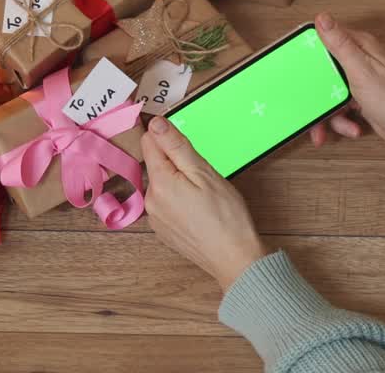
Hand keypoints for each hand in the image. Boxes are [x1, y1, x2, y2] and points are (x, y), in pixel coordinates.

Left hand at [142, 117, 266, 290]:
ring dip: (178, 182)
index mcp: (160, 183)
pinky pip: (166, 204)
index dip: (167, 136)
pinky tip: (199, 210)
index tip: (185, 143)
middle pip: (156, 165)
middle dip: (177, 163)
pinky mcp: (163, 231)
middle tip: (204, 175)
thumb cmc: (226, 217)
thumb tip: (156, 124)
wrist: (234, 259)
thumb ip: (177, 147)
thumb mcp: (206, 174)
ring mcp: (155, 219)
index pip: (149, 143)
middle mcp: (150, 201)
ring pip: (162, 184)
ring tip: (204, 195)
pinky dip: (179, 200)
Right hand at [308, 12, 384, 153]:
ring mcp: (359, 82)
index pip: (324, 41)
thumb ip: (340, 45)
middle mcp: (359, 61)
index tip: (293, 67)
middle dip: (314, 94)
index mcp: (359, 47)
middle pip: (323, 72)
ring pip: (329, 94)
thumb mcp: (362, 70)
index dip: (307, 54)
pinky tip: (353, 128)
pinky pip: (340, 109)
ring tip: (326, 131)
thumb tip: (323, 18)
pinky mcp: (361, 101)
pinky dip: (342, 122)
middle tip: (308, 109)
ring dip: (328, 115)